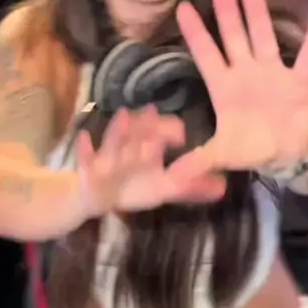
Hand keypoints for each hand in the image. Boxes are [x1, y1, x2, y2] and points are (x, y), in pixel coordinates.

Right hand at [76, 105, 225, 216]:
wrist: (96, 195)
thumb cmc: (133, 187)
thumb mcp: (163, 189)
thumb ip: (192, 188)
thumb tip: (224, 186)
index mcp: (149, 148)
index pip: (161, 134)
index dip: (170, 131)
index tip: (180, 134)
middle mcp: (130, 147)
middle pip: (139, 134)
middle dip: (145, 125)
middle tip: (151, 111)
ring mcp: (108, 155)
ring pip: (114, 142)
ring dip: (118, 130)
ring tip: (122, 115)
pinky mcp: (88, 167)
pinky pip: (84, 157)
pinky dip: (83, 149)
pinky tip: (83, 138)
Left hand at [172, 0, 307, 176]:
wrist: (284, 155)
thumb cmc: (249, 149)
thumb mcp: (222, 155)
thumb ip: (198, 160)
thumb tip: (171, 175)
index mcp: (224, 87)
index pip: (206, 54)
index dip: (195, 32)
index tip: (181, 7)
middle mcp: (246, 73)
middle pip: (234, 36)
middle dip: (227, 9)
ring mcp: (273, 74)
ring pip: (264, 37)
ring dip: (259, 13)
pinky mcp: (299, 82)